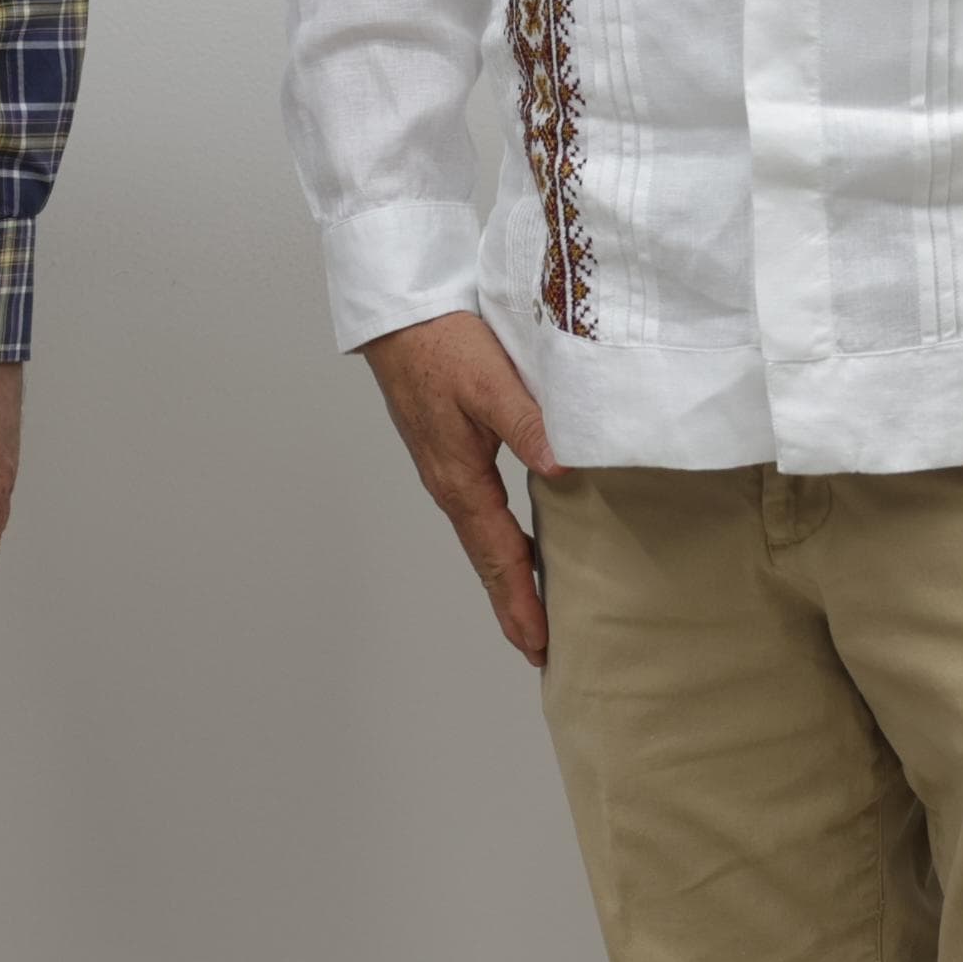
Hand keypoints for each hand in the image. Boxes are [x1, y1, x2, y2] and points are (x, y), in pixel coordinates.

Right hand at [358, 310, 558, 666]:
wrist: (398, 314)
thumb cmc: (439, 342)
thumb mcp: (488, 379)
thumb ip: (527, 423)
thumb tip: (565, 469)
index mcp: (459, 477)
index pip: (497, 555)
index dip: (518, 602)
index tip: (538, 645)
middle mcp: (450, 481)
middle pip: (486, 557)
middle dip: (512, 603)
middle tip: (539, 647)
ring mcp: (446, 466)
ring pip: (483, 535)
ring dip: (507, 574)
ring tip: (531, 607)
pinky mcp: (448, 448)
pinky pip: (479, 510)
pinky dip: (500, 539)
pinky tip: (516, 538)